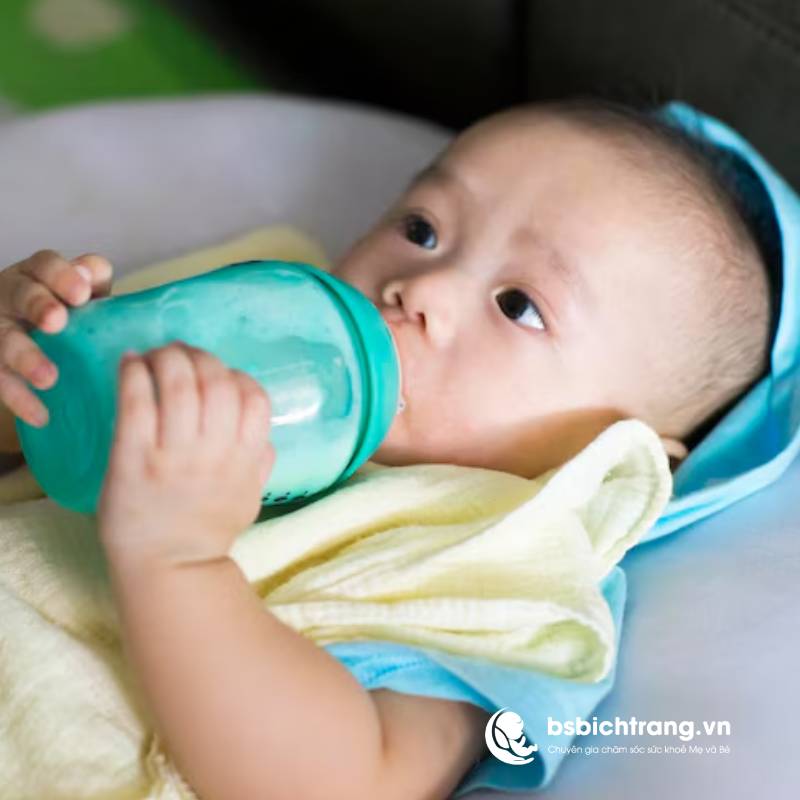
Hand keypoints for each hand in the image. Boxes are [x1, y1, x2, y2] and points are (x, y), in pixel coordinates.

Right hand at [0, 250, 112, 426]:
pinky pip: (0, 379)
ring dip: (24, 357)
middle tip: (56, 321)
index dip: (61, 276)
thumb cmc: (72, 317)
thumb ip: (92, 282)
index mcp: (38, 274)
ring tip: (49, 378)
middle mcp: (11, 295)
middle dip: (37, 305)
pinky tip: (41, 415)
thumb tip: (91, 274)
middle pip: (19, 294)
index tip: (82, 294)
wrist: (39, 352)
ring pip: (3, 339)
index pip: (45, 264)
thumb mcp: (84, 296)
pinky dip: (19, 398)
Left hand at [97, 341, 274, 567]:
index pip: (254, 397)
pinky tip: (130, 363)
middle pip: (216, 381)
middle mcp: (214, 452)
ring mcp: (173, 455)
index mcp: (245, 458)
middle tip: (179, 353)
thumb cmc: (210, 528)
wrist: (170, 569)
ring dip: (166, 357)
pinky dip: (133, 374)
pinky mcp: (133, 459)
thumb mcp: (251, 495)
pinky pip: (136, 403)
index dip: (235, 374)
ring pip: (178, 384)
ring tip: (154, 354)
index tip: (217, 373)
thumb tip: (263, 433)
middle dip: (198, 356)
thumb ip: (261, 461)